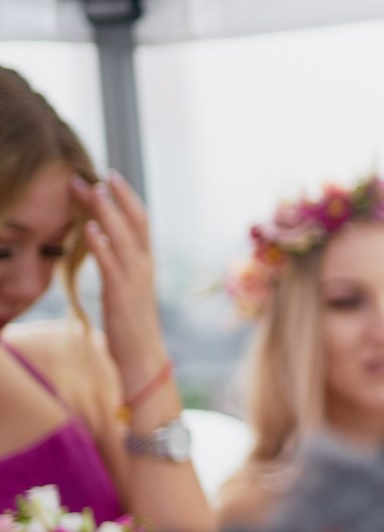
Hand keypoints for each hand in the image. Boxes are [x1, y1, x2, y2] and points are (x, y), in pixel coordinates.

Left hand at [69, 172, 170, 400]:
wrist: (144, 358)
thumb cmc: (132, 328)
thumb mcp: (128, 291)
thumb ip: (120, 267)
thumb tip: (106, 248)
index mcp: (145, 264)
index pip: (140, 222)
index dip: (126, 198)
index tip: (109, 177)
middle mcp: (144, 267)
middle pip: (134, 222)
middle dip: (116, 196)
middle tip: (97, 173)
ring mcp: (134, 279)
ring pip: (122, 237)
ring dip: (105, 211)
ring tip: (90, 190)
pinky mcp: (121, 294)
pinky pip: (111, 263)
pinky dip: (101, 243)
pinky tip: (89, 228)